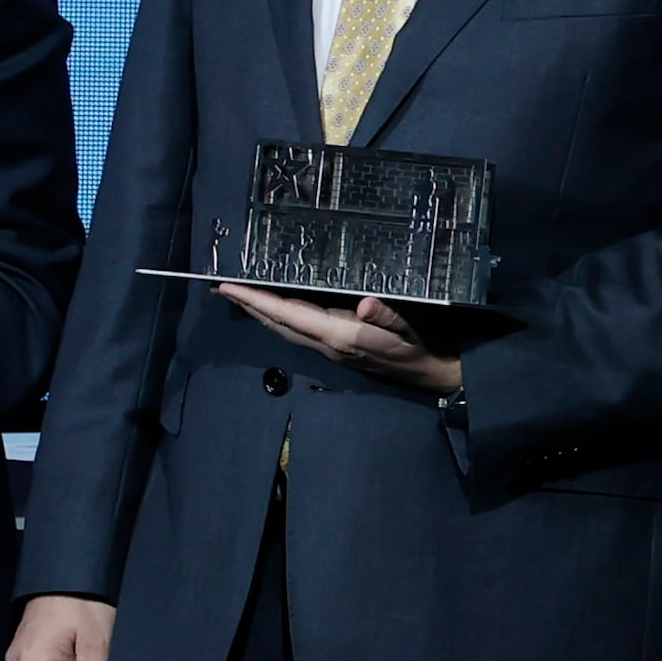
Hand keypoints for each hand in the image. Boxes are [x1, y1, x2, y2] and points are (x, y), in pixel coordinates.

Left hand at [214, 284, 463, 395]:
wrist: (440, 374)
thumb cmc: (429, 345)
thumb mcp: (415, 326)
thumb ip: (388, 316)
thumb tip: (363, 305)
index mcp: (341, 336)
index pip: (288, 315)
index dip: (256, 300)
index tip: (228, 287)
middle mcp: (329, 345)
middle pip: (278, 323)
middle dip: (249, 305)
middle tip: (221, 287)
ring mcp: (333, 349)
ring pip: (287, 329)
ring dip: (261, 312)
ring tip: (239, 294)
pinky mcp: (340, 349)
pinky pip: (300, 331)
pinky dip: (281, 316)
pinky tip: (277, 307)